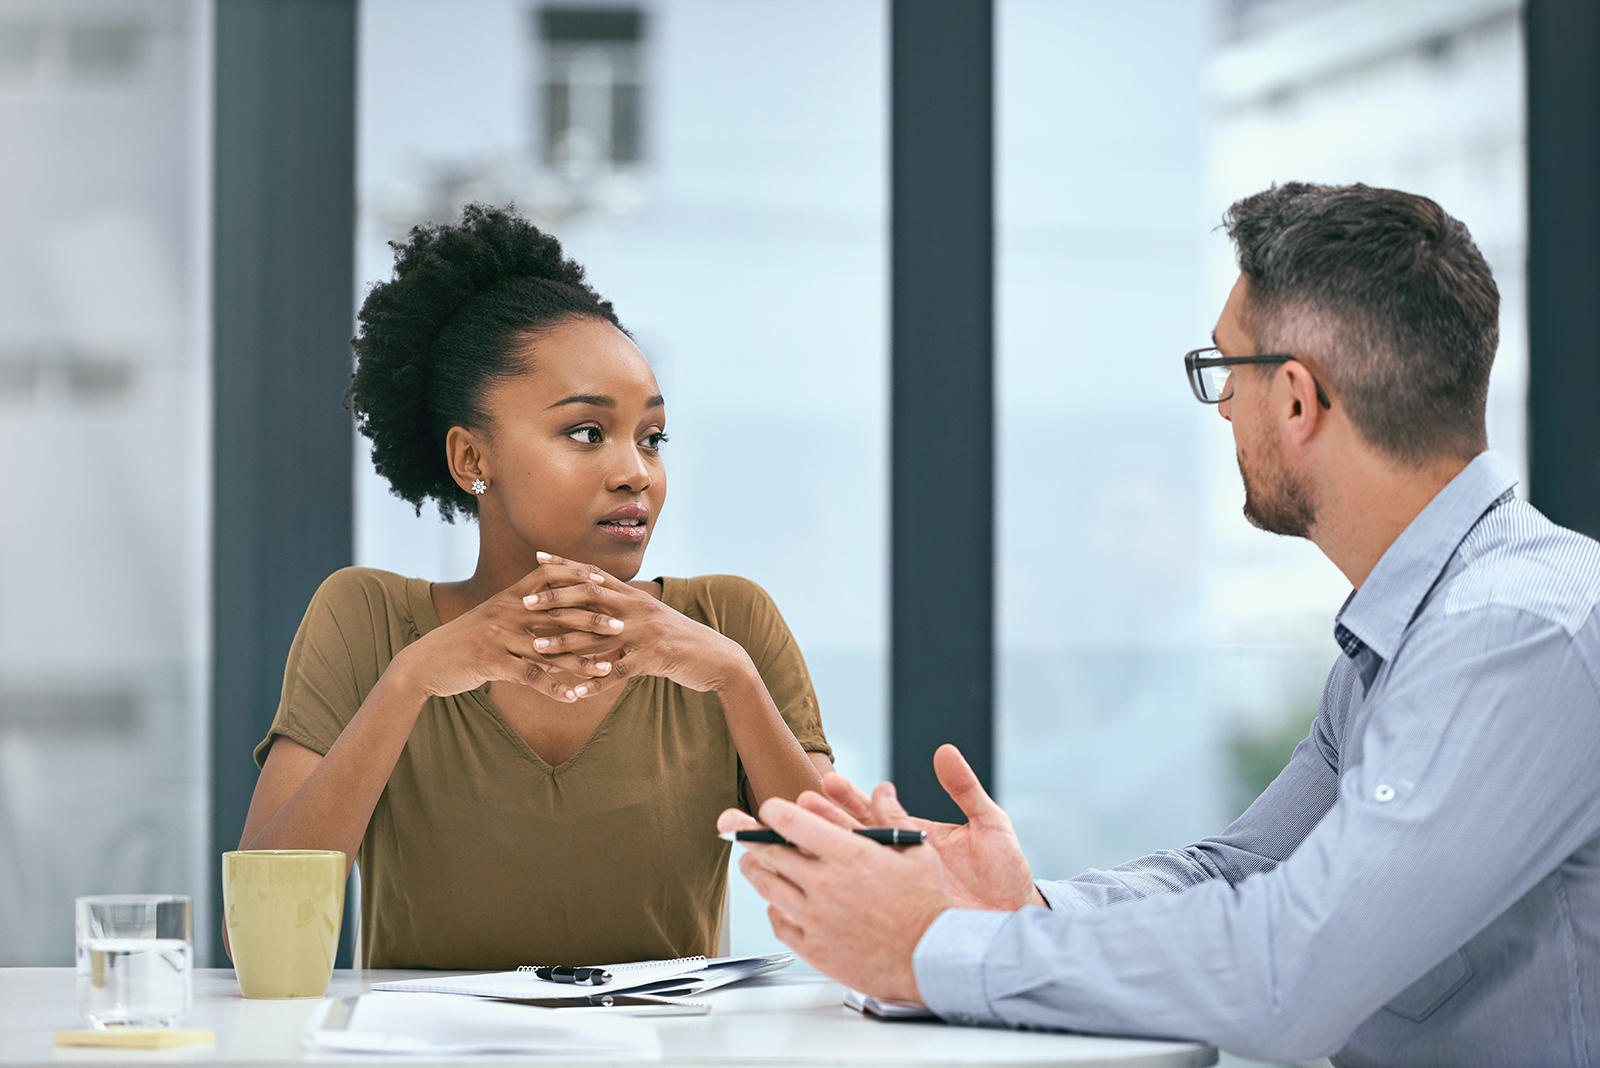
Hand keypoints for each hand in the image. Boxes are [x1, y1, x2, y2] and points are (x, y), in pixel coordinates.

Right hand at [391, 559, 630, 703]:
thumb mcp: (491, 620)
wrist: (424, 662)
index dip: (576, 576)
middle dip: (592, 620)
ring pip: (550, 648)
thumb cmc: (462, 641)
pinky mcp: (492, 663)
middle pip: (557, 612)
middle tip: (620, 626)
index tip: (604, 581)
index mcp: (508, 598)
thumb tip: (552, 614)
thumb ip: (521, 614)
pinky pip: (530, 676)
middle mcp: (506, 612)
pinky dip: (554, 688)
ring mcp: (499, 637)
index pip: (548, 576)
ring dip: (581, 660)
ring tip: (607, 669)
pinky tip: (573, 698)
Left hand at [521, 552, 750, 692]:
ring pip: (597, 637)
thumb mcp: (651, 620)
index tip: (537, 559)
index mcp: (635, 596)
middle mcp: (638, 609)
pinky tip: (576, 692)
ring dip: (565, 643)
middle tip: (524, 603)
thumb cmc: (680, 640)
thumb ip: (624, 610)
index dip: (566, 565)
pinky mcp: (654, 659)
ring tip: (536, 649)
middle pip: (590, 597)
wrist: (718, 658)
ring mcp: (646, 633)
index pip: (594, 574)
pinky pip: (619, 672)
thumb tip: (597, 604)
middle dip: (555, 599)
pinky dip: (596, 683)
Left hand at [736, 796, 950, 1003]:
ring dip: (755, 870)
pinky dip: (773, 910)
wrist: (932, 958)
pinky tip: (777, 903)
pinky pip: (779, 924)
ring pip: (768, 888)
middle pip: (770, 854)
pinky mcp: (815, 948)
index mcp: (848, 855)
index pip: (792, 823)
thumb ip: (892, 818)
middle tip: (744, 832)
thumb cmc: (928, 906)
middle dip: (752, 838)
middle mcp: (826, 884)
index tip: (769, 810)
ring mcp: (816, 919)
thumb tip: (883, 791)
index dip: (773, 812)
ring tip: (751, 862)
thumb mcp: (917, 851)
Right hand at [815, 745, 1043, 910]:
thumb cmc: (1005, 872)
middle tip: (805, 802)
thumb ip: (964, 788)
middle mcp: (902, 858)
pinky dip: (843, 889)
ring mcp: (899, 886)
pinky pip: (867, 898)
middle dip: (827, 818)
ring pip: (854, 864)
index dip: (851, 796)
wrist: (1016, 916)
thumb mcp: (989, 823)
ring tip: (802, 832)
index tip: (831, 782)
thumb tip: (945, 751)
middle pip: (855, 834)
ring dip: (828, 848)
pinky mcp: (901, 912)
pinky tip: (821, 882)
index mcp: (916, 834)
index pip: (876, 809)